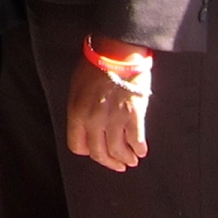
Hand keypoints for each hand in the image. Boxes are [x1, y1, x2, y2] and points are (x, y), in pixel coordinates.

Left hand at [66, 38, 150, 172]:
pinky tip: (141, 151)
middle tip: (119, 165)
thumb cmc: (95, 66)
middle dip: (110, 162)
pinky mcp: (133, 116)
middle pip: (99, 153)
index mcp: (76, 113)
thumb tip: (87, 126)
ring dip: (126, 158)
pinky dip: (139, 149)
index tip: (98, 153)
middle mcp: (93, 121)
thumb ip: (80, 109)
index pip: (77, 146)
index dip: (89, 152)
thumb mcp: (76, 88)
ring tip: (132, 160)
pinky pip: (136, 141)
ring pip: (118, 151)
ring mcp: (113, 120)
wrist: (116, 52)